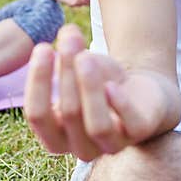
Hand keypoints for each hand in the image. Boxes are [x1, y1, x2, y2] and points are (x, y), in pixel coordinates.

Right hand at [23, 24, 166, 161]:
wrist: (142, 94)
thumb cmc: (102, 82)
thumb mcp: (82, 65)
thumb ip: (70, 51)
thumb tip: (67, 32)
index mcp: (56, 136)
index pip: (38, 115)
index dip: (38, 81)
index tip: (43, 47)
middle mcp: (81, 148)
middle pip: (68, 113)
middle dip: (67, 73)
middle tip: (70, 40)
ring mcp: (111, 145)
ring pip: (97, 125)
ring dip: (89, 88)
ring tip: (86, 56)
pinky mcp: (139, 134)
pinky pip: (130, 125)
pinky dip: (119, 106)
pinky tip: (113, 85)